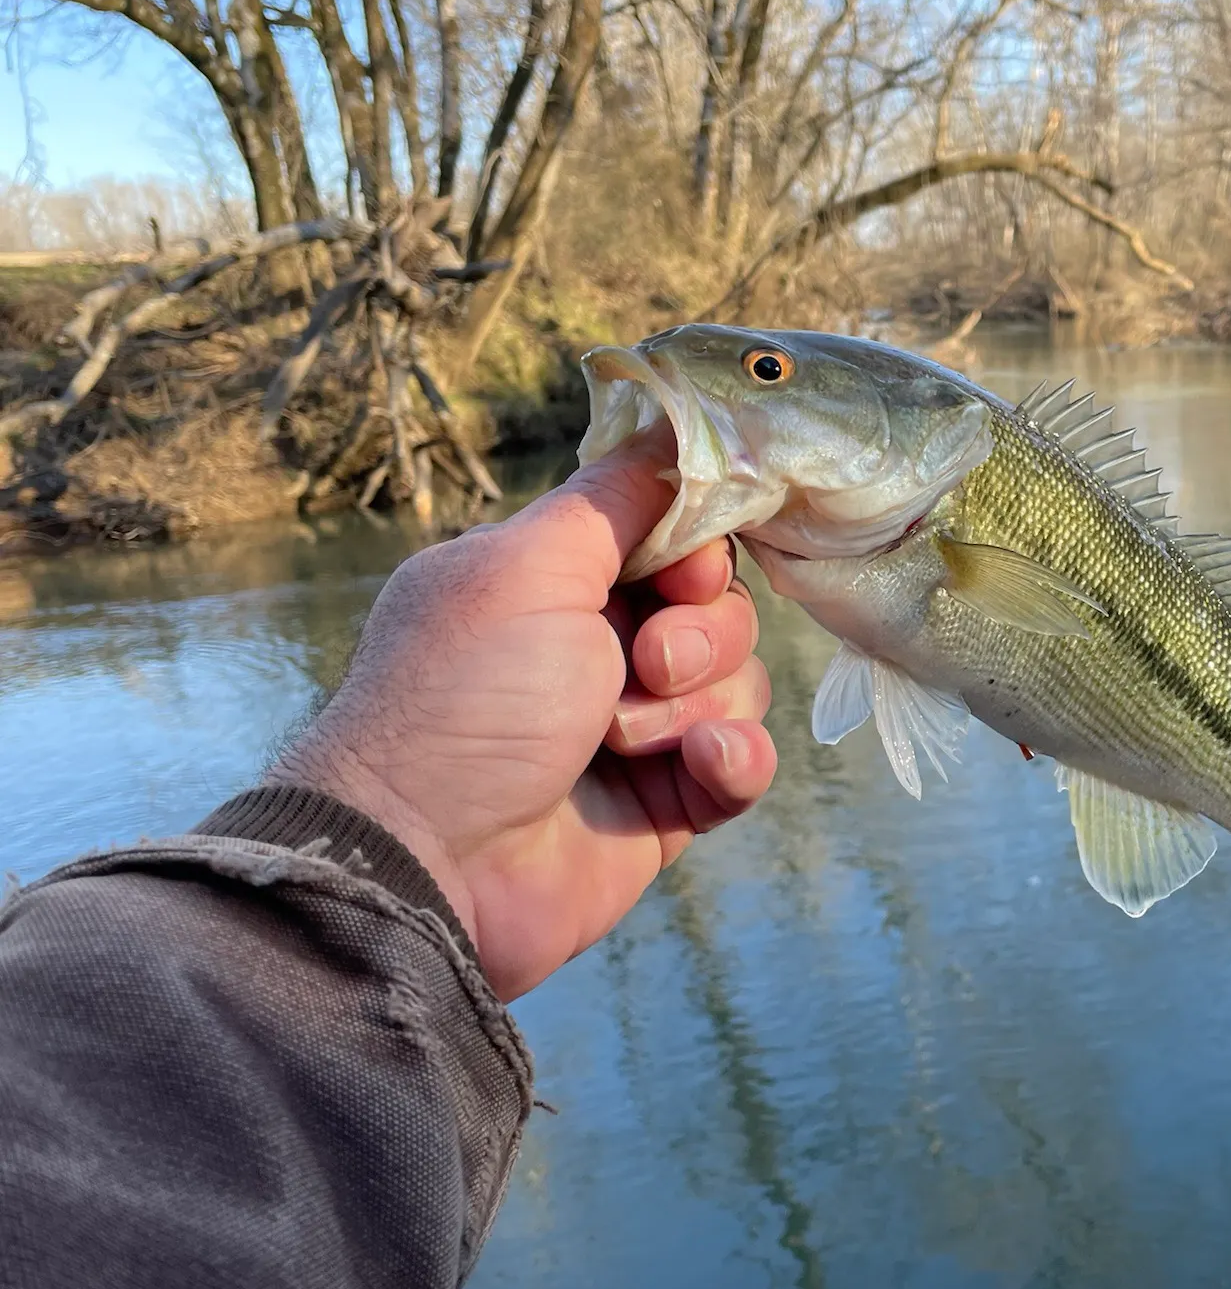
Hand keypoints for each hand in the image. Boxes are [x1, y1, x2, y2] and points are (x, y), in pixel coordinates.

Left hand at [271, 427, 775, 998]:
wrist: (431, 864)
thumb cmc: (465, 699)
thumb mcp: (528, 567)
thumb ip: (615, 497)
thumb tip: (676, 424)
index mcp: (557, 582)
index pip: (675, 539)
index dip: (696, 551)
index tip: (680, 573)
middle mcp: (598, 648)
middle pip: (720, 609)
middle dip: (697, 636)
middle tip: (640, 664)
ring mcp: (636, 729)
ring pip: (738, 683)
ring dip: (696, 705)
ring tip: (625, 738)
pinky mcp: (666, 803)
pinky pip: (741, 763)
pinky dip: (733, 761)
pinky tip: (699, 767)